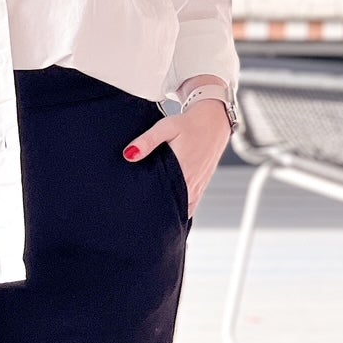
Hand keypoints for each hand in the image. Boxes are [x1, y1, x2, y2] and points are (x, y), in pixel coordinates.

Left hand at [122, 100, 231, 217]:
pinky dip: (183, 210)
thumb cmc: (188, 123)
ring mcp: (198, 184)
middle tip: (141, 222)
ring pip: (184, 207)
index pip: (165, 197)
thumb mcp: (166, 127)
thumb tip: (129, 155)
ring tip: (153, 222)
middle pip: (173, 205)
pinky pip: (192, 203)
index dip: (152, 207)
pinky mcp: (202, 183)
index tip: (138, 214)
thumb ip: (147, 141)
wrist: (214, 120)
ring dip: (171, 213)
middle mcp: (192, 180)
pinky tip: (172, 216)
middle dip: (158, 214)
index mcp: (182, 169)